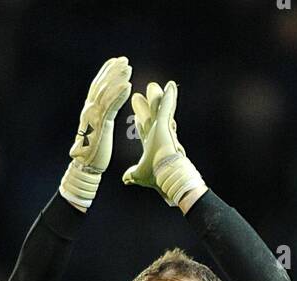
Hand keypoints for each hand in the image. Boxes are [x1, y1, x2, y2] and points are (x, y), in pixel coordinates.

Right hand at [60, 57, 131, 211]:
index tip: (116, 62)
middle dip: (112, 71)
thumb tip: (104, 111)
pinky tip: (128, 86)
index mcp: (90, 110)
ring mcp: (94, 117)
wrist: (86, 168)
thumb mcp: (99, 130)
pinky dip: (118, 95)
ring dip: (117, 79)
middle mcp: (89, 110)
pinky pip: (111, 106)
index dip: (106, 73)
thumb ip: (102, 117)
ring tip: (128, 68)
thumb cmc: (94, 153)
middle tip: (124, 60)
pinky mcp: (100, 125)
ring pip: (106, 92)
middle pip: (101, 85)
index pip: (98, 87)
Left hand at [122, 79, 206, 207]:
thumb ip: (132, 174)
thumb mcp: (139, 175)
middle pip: (151, 117)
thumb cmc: (157, 177)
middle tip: (138, 97)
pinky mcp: (166, 124)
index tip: (136, 117)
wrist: (167, 175)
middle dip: (145, 107)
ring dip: (156, 98)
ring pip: (159, 109)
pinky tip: (171, 85)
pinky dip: (169, 96)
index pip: (144, 131)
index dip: (140, 123)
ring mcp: (163, 129)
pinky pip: (168, 106)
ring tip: (152, 86)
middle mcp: (158, 136)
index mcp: (151, 146)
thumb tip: (125, 179)